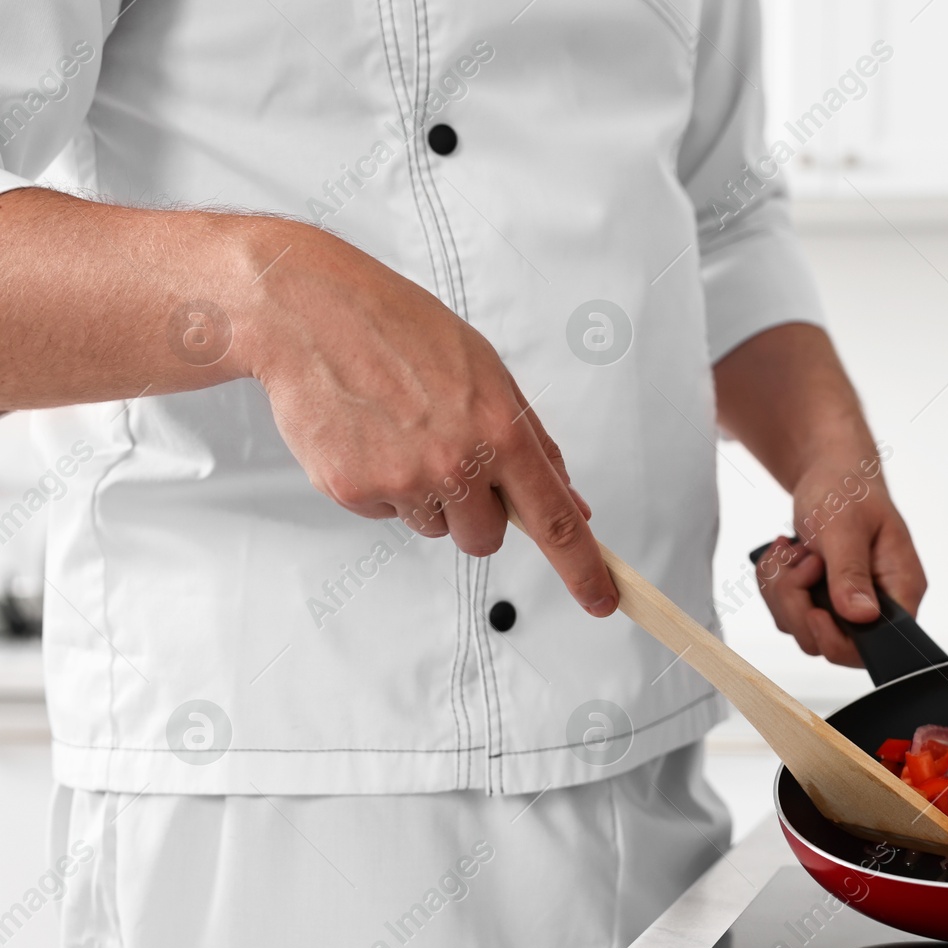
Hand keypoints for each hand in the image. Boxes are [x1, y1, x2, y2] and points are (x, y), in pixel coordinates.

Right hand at [236, 217, 618, 615]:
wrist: (311, 313)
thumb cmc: (403, 332)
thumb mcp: (488, 373)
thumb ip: (532, 443)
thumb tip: (569, 503)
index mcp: (500, 431)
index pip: (553, 518)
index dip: (583, 568)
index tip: (602, 600)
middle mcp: (455, 463)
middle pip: (486, 540)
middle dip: (478, 515)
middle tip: (451, 458)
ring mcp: (402, 481)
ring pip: (434, 527)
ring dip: (427, 496)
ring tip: (402, 432)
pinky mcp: (352, 490)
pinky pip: (385, 513)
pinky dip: (381, 483)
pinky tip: (369, 434)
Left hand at [755, 460, 926, 666]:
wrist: (830, 472)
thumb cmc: (846, 489)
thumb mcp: (845, 527)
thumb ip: (851, 573)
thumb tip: (861, 616)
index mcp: (900, 588)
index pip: (878, 644)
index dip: (838, 639)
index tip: (813, 608)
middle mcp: (879, 604)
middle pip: (831, 643)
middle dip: (798, 603)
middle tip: (799, 560)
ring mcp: (848, 605)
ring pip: (802, 629)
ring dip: (783, 590)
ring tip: (792, 550)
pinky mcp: (823, 601)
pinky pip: (789, 614)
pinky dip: (776, 586)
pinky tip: (785, 555)